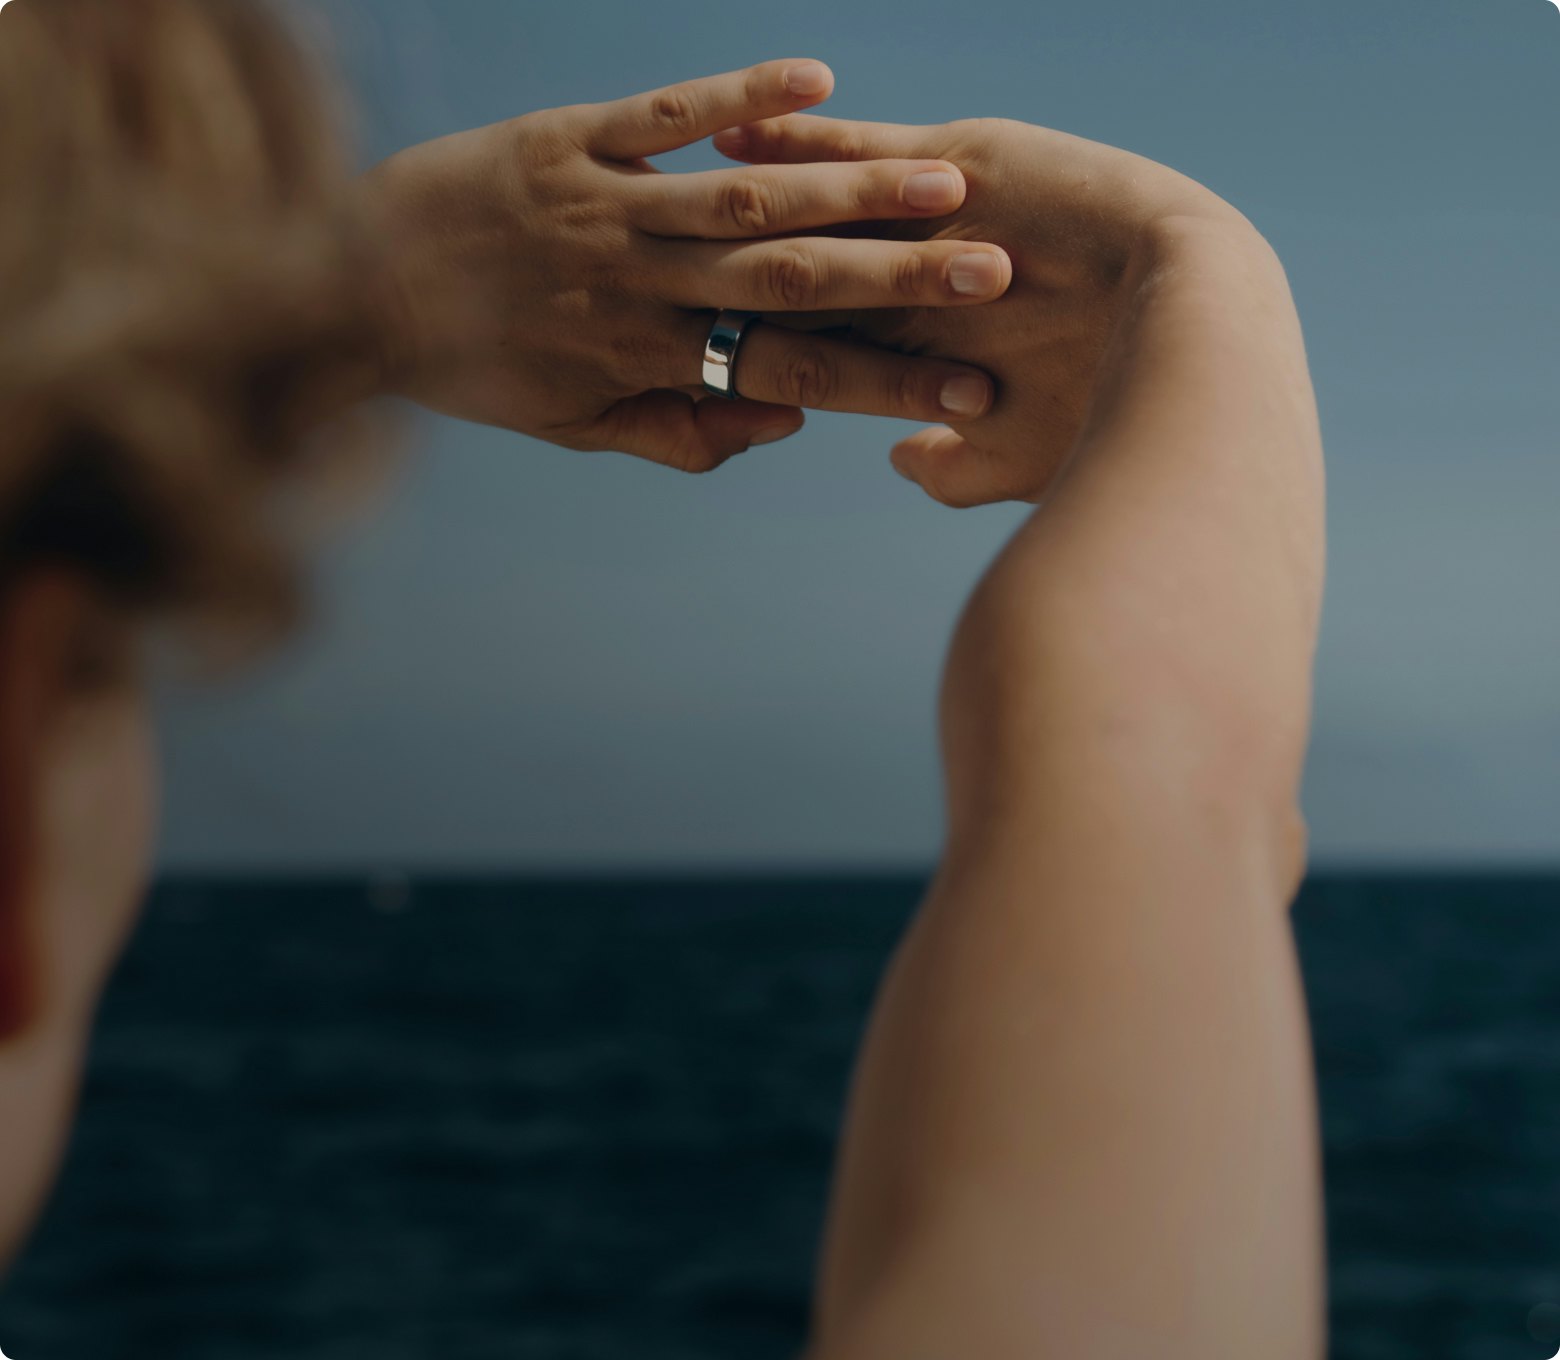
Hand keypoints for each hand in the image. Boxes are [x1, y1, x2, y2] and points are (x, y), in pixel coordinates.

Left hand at [357, 60, 1013, 472]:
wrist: (347, 288)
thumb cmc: (476, 365)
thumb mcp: (576, 425)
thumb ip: (681, 430)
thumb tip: (783, 420)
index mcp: (646, 358)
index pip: (787, 373)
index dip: (881, 385)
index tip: (969, 391)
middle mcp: (638, 283)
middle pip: (786, 280)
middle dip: (898, 279)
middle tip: (995, 269)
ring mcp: (605, 205)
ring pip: (744, 198)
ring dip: (848, 187)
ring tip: (943, 178)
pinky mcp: (566, 139)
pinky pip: (662, 115)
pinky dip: (736, 96)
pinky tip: (815, 79)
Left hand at [714, 113, 1256, 503]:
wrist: (1193, 337)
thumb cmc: (1112, 418)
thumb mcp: (1018, 452)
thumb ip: (956, 462)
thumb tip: (899, 459)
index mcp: (926, 353)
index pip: (821, 349)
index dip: (755, 348)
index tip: (683, 358)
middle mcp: (917, 281)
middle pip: (802, 273)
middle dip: (730, 270)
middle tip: (639, 263)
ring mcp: (930, 221)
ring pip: (817, 205)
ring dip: (747, 197)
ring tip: (671, 183)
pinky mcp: (957, 165)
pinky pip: (859, 148)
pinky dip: (796, 140)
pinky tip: (731, 132)